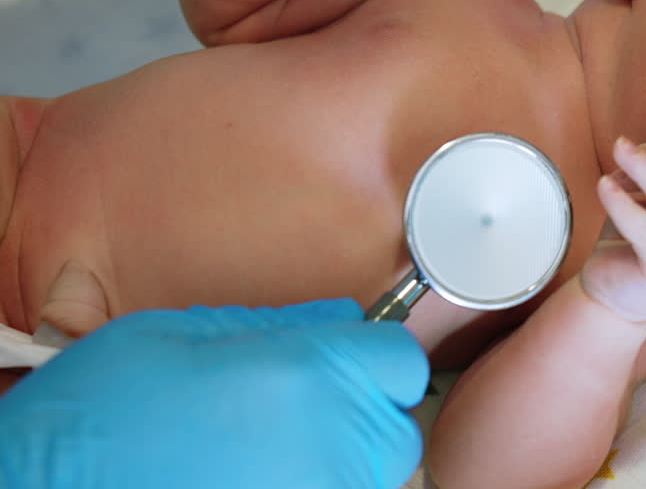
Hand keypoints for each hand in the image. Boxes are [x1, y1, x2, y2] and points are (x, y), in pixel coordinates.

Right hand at [0, 299, 427, 488]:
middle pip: (396, 424)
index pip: (400, 360)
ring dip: (340, 457)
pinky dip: (313, 485)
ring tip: (268, 451)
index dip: (372, 354)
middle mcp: (328, 446)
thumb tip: (337, 319)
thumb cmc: (99, 418)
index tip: (347, 359)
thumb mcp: (183, 335)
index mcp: (306, 379)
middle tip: (299, 408)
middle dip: (361, 410)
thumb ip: (279, 326)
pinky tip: (256, 478)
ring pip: (371, 474)